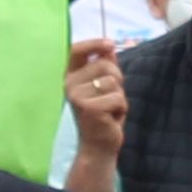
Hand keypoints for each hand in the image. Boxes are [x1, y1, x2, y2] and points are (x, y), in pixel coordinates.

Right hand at [62, 41, 125, 163]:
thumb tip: (110, 48)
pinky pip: (118, 97)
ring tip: (110, 110)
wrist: (97, 147)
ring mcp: (77, 96)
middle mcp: (69, 85)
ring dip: (120, 96)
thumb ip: (105, 68)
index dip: (94, 43)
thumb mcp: (104, 89)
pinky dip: (121, 109)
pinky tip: (111, 118)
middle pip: (105, 64)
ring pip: (114, 81)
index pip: (76, 51)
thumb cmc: (102, 116)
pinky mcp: (89, 108)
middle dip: (117, 79)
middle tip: (111, 98)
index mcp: (70, 77)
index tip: (110, 44)